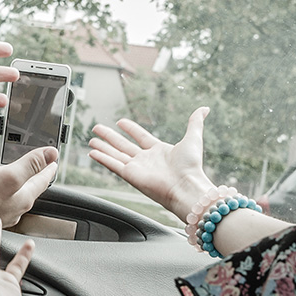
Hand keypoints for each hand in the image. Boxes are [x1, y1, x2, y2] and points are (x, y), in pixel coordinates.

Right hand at [0, 147, 57, 226]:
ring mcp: (3, 214)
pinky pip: (4, 200)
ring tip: (20, 175)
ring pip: (17, 196)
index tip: (54, 160)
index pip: (42, 180)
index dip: (48, 168)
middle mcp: (16, 209)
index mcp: (24, 198)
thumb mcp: (10, 176)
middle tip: (40, 167)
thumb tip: (52, 154)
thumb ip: (31, 164)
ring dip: (21, 184)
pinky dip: (5, 191)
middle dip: (36, 177)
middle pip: (31, 189)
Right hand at [88, 107, 213, 220]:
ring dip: (102, 147)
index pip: (140, 136)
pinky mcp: (130, 175)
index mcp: (159, 151)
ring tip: (90, 140)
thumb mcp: (193, 138)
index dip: (130, 128)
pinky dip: (102, 158)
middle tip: (97, 128)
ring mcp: (137, 168)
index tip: (120, 121)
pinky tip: (93, 152)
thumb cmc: (191, 167)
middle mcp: (146, 160)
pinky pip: (113, 165)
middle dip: (109, 137)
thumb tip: (204, 108)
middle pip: (123, 145)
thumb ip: (195, 122)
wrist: (186, 186)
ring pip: (115, 154)